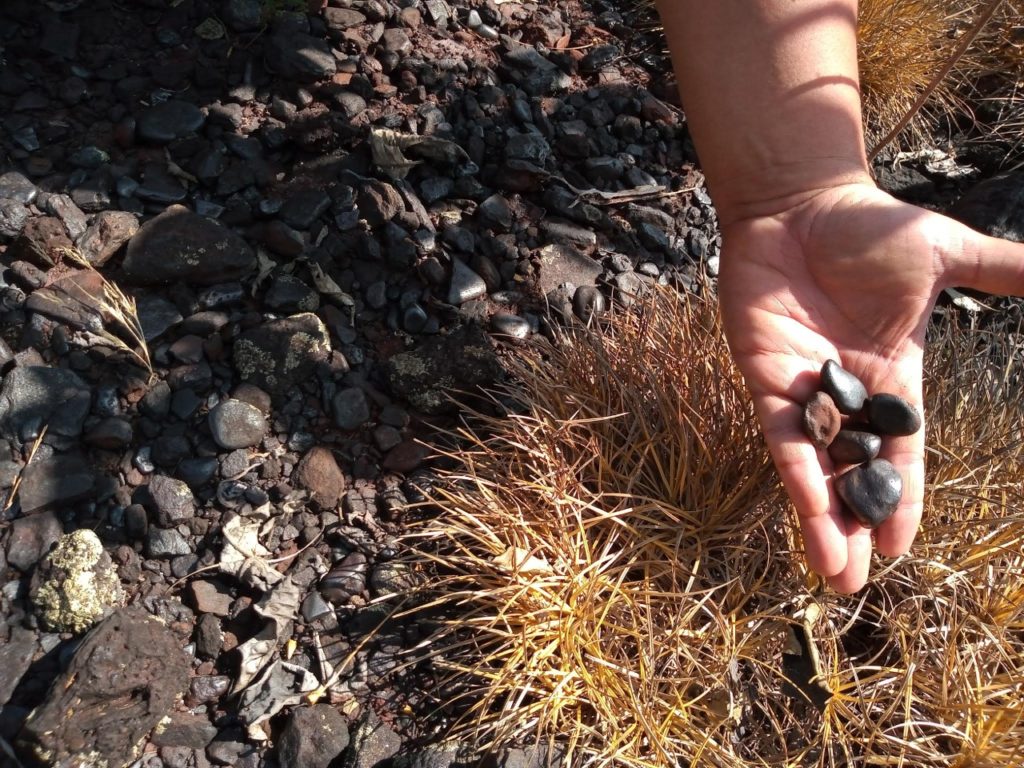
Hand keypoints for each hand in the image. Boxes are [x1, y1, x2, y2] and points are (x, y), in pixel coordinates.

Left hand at [718, 181, 1023, 591]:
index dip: (902, 500)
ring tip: (831, 571)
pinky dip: (795, 466)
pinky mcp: (764, 375)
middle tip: (851, 587)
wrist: (802, 202)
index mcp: (892, 379)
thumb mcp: (946, 256)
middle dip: (853, 528)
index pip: (901, 454)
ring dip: (820, 517)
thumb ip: (1003, 273)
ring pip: (813, 466)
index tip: (901, 549)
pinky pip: (779, 430)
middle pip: (852, 475)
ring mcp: (803, 389)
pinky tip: (807, 504)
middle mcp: (846, 394)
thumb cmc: (869, 228)